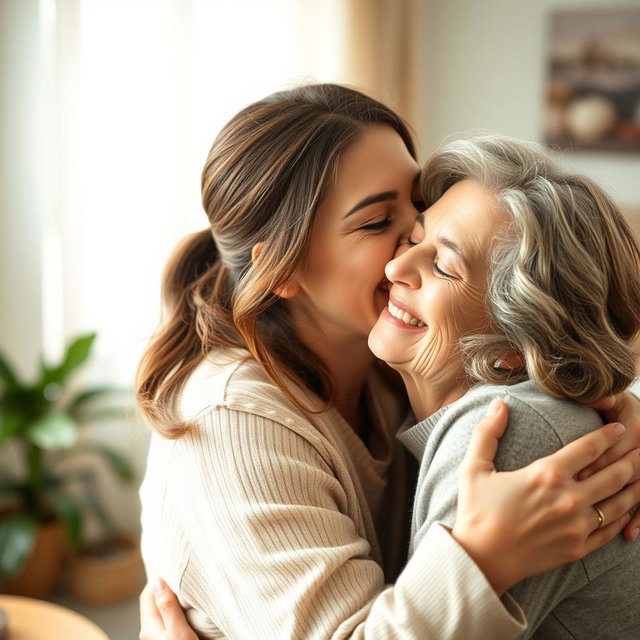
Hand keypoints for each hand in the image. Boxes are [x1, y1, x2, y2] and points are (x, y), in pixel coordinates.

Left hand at [139, 578, 197, 639]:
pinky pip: (168, 616)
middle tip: (182, 577)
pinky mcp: (168, 636)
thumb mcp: (179, 631)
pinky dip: (176, 608)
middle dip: (166, 587)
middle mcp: (150, 631)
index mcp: (149, 627)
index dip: (159, 580)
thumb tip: (159, 582)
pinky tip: (188, 608)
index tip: (175, 571)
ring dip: (172, 598)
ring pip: (161, 608)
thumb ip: (168, 607)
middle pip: (153, 601)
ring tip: (187, 590)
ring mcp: (158, 635)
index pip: (147, 595)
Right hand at [452, 398, 639, 594]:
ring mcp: (577, 526)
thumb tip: (498, 403)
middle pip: (614, 474)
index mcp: (546, 474)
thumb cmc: (476, 511)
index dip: (608, 435)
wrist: (481, 560)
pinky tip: (627, 509)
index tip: (619, 428)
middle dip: (632, 459)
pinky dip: (624, 517)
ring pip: (619, 503)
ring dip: (634, 486)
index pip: (589, 448)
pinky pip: (611, 530)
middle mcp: (568, 499)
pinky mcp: (578, 549)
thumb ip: (488, 432)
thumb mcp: (474, 468)